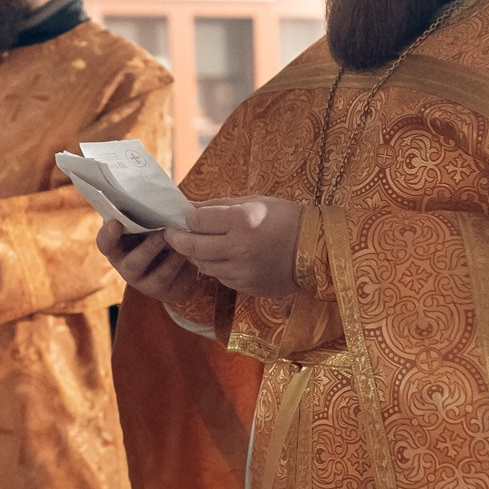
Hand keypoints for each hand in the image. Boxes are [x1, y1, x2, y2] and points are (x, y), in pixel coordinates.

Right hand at [97, 218, 209, 305]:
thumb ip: (150, 210)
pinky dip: (173, 261)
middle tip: (155, 230)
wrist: (186, 265)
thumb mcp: (156, 222)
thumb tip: (157, 190)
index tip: (116, 222)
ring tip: (168, 236)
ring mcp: (136, 277)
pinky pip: (161, 275)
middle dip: (133, 242)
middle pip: (117, 254)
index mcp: (118, 241)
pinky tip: (185, 251)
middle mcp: (122, 260)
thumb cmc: (166, 235)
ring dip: (151, 248)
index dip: (107, 232)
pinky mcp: (154, 288)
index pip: (104, 239)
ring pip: (136, 264)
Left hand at [163, 198, 304, 299]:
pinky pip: (220, 277)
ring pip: (203, 265)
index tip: (182, 217)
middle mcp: (240, 248)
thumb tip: (191, 209)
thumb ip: (220, 206)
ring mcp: (243, 270)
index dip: (186, 218)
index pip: (197, 221)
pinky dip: (214, 267)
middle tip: (170, 233)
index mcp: (243, 221)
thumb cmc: (287, 218)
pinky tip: (218, 258)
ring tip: (194, 245)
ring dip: (194, 255)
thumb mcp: (255, 202)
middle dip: (177, 240)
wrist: (318, 249)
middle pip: (193, 247)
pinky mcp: (248, 286)